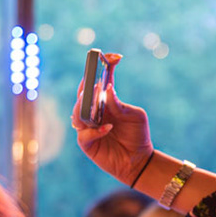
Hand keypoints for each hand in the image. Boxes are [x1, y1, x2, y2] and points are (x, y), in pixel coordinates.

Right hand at [69, 53, 153, 187]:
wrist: (139, 160)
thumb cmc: (138, 136)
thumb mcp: (136, 116)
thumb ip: (121, 105)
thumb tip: (108, 90)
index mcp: (104, 103)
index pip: (96, 84)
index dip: (98, 70)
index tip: (105, 56)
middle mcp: (93, 113)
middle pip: (81, 96)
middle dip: (85, 88)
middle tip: (92, 82)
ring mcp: (88, 127)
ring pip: (77, 113)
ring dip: (85, 107)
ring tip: (96, 103)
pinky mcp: (87, 143)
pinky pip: (84, 134)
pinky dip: (95, 130)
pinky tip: (108, 127)